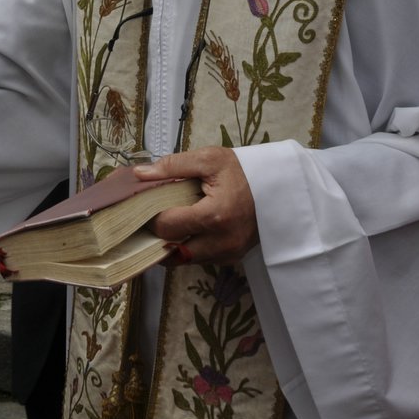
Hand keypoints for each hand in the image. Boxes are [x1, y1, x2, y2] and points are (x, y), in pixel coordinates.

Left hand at [136, 147, 258, 265]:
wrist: (278, 186)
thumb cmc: (242, 171)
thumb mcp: (209, 159)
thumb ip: (172, 165)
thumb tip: (140, 174)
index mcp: (214, 216)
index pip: (167, 228)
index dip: (152, 217)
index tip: (149, 206)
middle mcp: (221, 241)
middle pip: (172, 250)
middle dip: (160, 234)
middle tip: (156, 216)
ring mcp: (228, 253)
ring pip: (185, 259)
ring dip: (173, 245)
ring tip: (171, 223)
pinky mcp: (233, 258)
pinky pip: (201, 259)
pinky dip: (190, 248)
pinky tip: (189, 230)